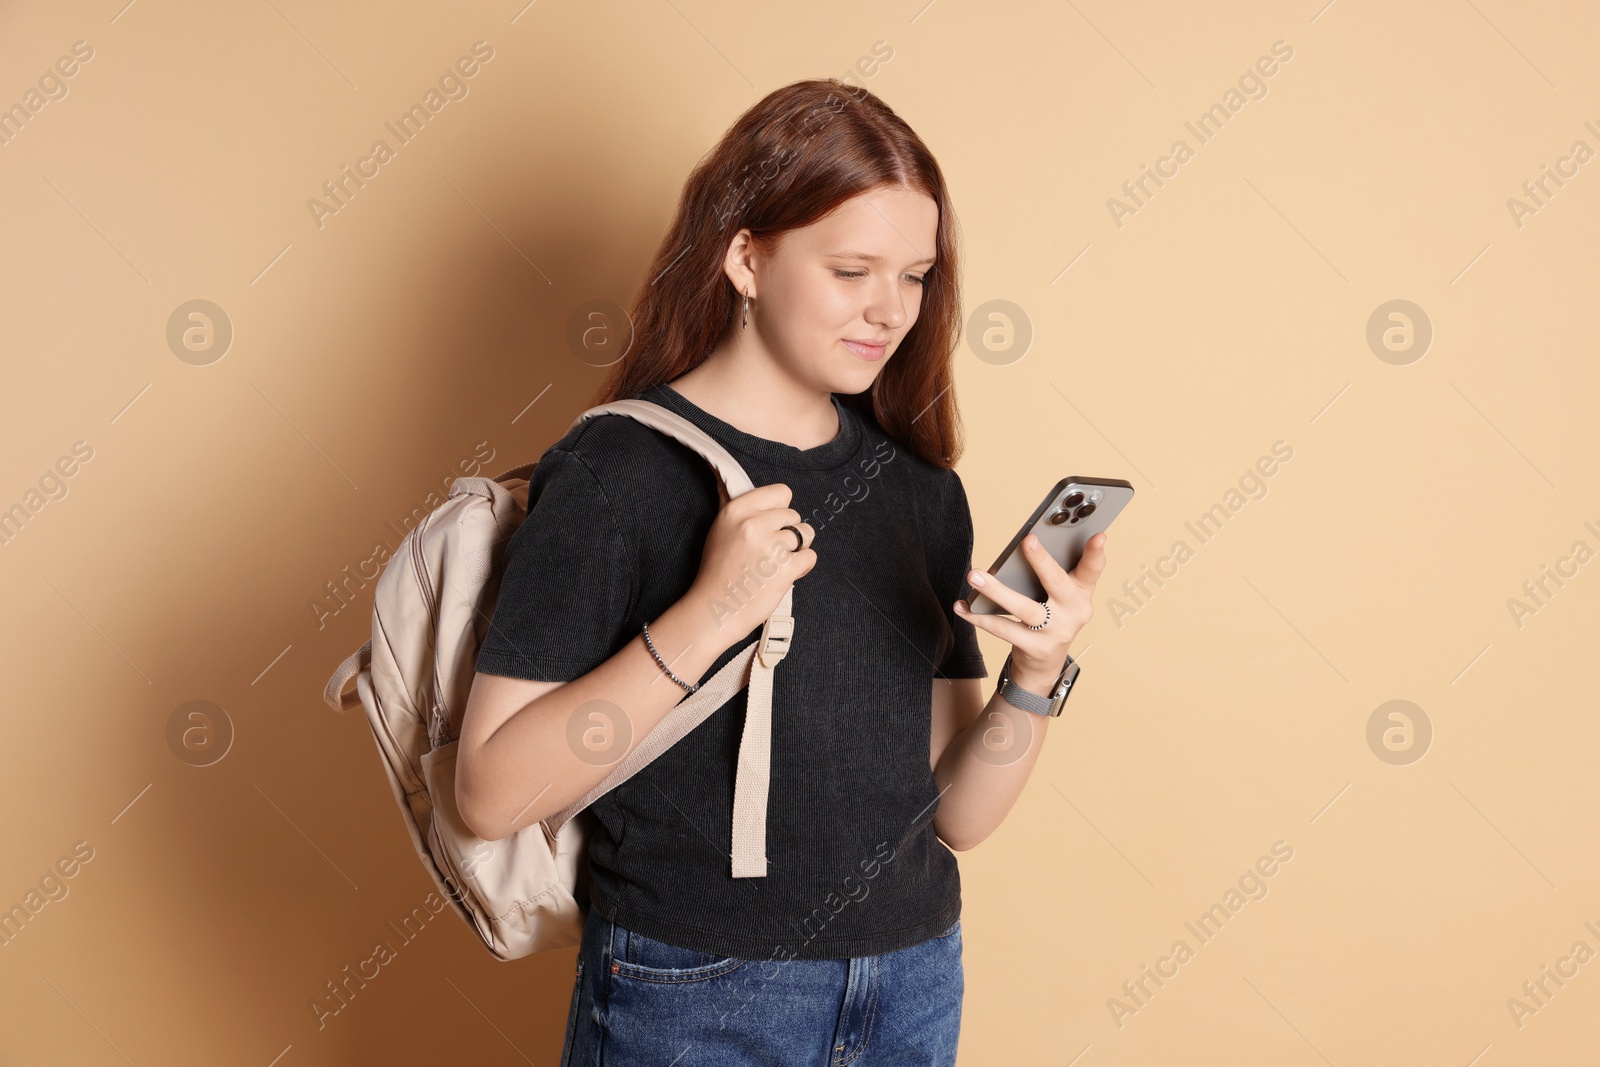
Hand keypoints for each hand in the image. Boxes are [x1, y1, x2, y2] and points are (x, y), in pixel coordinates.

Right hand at [685, 481, 816, 649]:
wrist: (714, 610)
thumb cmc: (718, 573)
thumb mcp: (721, 530)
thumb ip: (744, 511)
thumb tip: (762, 493)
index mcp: (737, 511)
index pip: (781, 493)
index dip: (780, 510)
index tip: (772, 525)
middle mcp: (753, 524)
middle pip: (795, 516)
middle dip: (788, 534)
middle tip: (769, 553)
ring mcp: (770, 547)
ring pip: (806, 535)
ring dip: (797, 550)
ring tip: (776, 563)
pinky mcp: (784, 569)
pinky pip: (810, 557)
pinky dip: (801, 567)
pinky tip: (782, 575)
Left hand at [954, 532, 1107, 684]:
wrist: (1045, 662)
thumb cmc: (1051, 616)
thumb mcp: (1059, 596)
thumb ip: (1050, 574)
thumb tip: (1025, 546)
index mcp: (1081, 593)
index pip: (1092, 570)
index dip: (1096, 553)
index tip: (1099, 535)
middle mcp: (1073, 613)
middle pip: (1057, 584)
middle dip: (1042, 562)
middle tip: (1028, 541)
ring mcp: (1055, 632)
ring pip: (1024, 608)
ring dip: (996, 590)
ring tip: (974, 575)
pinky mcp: (1034, 647)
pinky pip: (1003, 629)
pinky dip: (979, 617)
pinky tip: (962, 606)